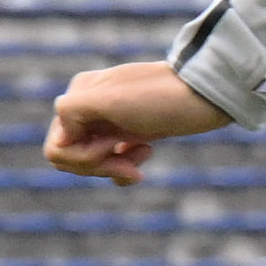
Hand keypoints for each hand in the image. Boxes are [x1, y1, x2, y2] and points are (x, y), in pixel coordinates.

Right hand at [42, 61, 227, 186]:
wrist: (208, 96)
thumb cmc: (161, 98)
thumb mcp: (111, 99)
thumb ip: (73, 110)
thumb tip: (61, 133)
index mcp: (79, 96)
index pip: (57, 146)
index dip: (82, 157)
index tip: (111, 146)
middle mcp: (90, 108)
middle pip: (72, 157)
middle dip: (98, 165)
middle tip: (130, 161)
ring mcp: (110, 121)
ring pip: (91, 162)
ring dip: (114, 167)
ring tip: (143, 157)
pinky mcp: (131, 133)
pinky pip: (111, 163)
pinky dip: (124, 168)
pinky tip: (145, 157)